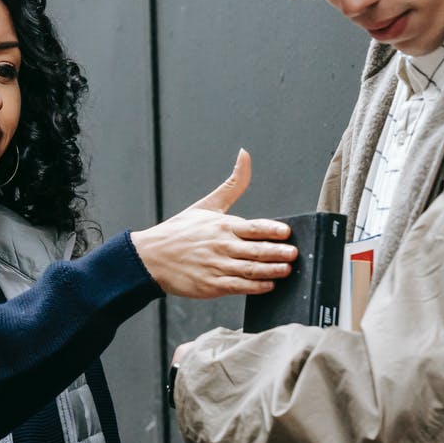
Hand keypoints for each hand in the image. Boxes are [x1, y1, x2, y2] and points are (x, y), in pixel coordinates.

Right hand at [130, 150, 295, 297]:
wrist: (150, 258)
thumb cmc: (179, 231)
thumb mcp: (207, 205)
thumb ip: (233, 184)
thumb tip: (245, 155)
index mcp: (222, 226)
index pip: (252, 227)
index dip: (271, 230)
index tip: (286, 232)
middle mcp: (221, 246)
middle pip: (255, 250)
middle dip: (276, 252)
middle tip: (293, 254)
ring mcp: (216, 266)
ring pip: (249, 270)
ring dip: (270, 270)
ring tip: (286, 270)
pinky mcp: (210, 285)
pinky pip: (237, 286)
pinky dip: (255, 287)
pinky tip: (268, 285)